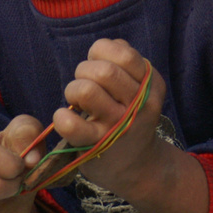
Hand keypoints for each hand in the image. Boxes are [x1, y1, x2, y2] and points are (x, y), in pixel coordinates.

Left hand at [51, 38, 169, 199]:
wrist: (137, 166)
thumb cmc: (129, 118)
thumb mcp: (139, 88)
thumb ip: (127, 62)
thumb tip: (108, 46)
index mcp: (151, 84)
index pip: (123, 53)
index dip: (101, 52)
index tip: (98, 64)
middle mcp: (140, 104)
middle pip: (103, 71)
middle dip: (84, 70)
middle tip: (84, 84)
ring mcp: (119, 126)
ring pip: (86, 90)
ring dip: (72, 90)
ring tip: (76, 101)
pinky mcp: (98, 146)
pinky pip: (71, 124)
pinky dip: (61, 117)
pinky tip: (65, 116)